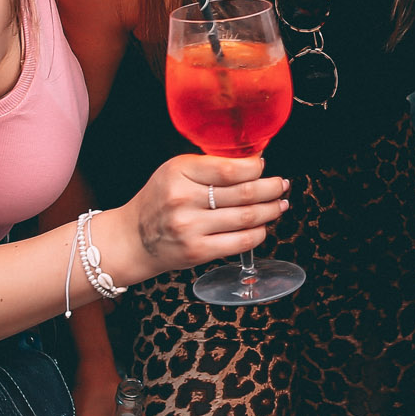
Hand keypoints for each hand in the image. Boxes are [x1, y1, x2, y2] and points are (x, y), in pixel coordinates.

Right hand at [126, 155, 288, 277]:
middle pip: (244, 193)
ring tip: (280, 204)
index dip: (256, 168)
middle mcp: (184, 199)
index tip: (264, 167)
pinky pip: (240, 242)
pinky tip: (263, 226)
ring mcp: (190, 227)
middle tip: (282, 185)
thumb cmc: (158, 201)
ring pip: (247, 217)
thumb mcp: (175, 171)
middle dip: (271, 188)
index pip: (230, 168)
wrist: (132, 239)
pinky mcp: (197, 251)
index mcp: (179, 171)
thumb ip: (209, 166)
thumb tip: (253, 164)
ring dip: (271, 210)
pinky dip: (258, 233)